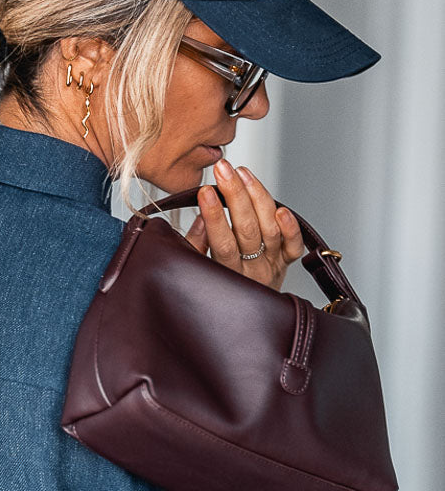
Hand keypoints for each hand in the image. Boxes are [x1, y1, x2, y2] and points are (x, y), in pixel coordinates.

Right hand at [184, 160, 304, 290]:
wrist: (246, 320)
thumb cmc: (219, 292)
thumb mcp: (198, 272)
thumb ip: (196, 248)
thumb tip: (201, 219)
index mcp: (228, 276)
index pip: (222, 242)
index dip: (214, 215)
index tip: (205, 191)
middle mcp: (254, 271)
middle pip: (248, 229)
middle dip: (235, 195)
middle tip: (223, 170)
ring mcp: (272, 265)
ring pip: (270, 228)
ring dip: (257, 197)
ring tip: (242, 173)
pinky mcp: (286, 261)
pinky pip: (294, 244)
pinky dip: (290, 226)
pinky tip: (280, 208)